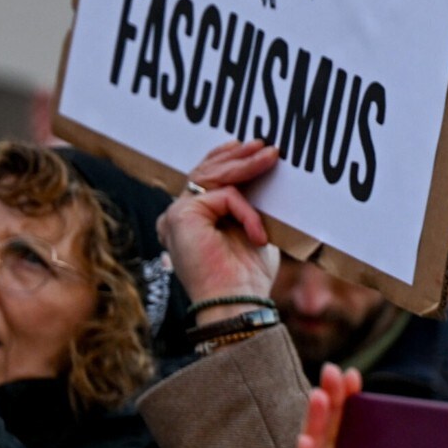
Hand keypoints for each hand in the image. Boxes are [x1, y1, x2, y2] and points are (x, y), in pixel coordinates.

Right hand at [160, 140, 279, 309]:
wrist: (237, 302)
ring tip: (271, 157)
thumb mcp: (251, 230)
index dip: (223, 158)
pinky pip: (224, 195)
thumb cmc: (247, 275)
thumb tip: (262, 174)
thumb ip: (247, 205)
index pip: (203, 179)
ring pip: (212, 176)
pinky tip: (258, 234)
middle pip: (205, 172)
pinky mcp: (180, 215)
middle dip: (236, 156)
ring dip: (246, 166)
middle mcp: (178, 216)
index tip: (247, 146)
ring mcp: (175, 214)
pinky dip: (247, 212)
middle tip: (264, 146)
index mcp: (191, 220)